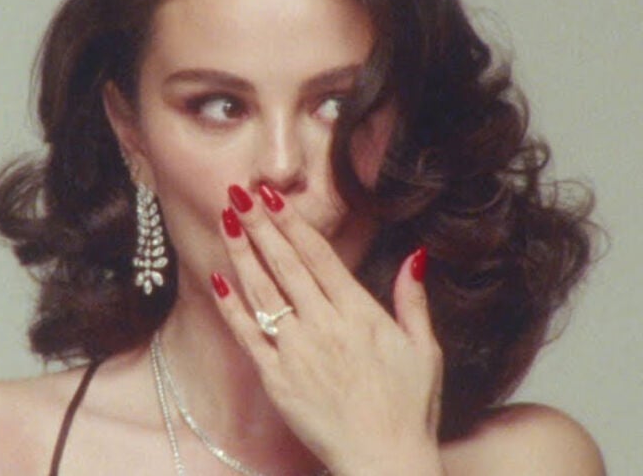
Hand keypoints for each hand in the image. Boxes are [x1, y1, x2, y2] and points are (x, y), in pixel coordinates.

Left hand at [212, 184, 445, 475]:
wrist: (383, 459)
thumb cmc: (408, 409)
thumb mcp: (424, 350)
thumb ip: (414, 300)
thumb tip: (416, 255)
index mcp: (359, 314)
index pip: (319, 256)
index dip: (292, 223)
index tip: (273, 197)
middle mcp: (324, 325)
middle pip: (285, 265)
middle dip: (260, 225)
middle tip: (239, 192)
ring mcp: (297, 351)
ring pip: (263, 291)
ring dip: (243, 253)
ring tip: (226, 220)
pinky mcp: (276, 378)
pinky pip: (248, 334)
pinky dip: (231, 305)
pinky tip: (218, 278)